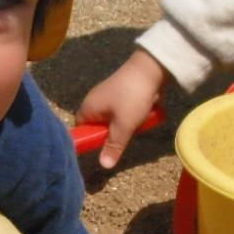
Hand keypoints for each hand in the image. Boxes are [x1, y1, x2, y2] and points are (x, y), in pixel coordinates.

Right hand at [77, 49, 168, 169]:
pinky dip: (134, 114)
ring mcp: (109, 95)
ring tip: (138, 121)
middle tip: (126, 133)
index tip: (106, 145)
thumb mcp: (123, 126)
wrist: (151, 68)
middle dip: (115, 132)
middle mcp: (94, 101)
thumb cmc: (132, 97)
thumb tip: (104, 165)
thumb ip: (113, 146)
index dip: (92, 139)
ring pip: (115, 119)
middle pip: (100, 127)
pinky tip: (144, 112)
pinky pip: (125, 110)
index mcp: (88, 108)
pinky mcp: (122, 92)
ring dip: (127, 124)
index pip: (82, 130)